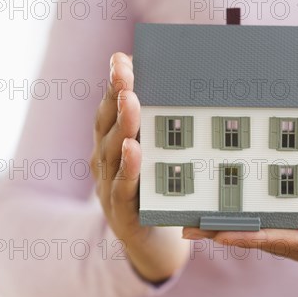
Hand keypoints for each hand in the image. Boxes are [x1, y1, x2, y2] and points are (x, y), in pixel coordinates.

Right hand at [91, 52, 189, 283]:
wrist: (152, 239)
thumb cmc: (156, 189)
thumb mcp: (158, 153)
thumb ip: (163, 125)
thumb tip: (191, 87)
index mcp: (113, 142)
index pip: (111, 107)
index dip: (115, 82)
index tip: (122, 57)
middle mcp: (105, 159)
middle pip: (108, 123)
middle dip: (117, 94)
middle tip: (125, 71)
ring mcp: (109, 185)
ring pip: (113, 151)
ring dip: (122, 124)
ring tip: (131, 100)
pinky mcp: (120, 211)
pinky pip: (123, 186)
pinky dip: (128, 168)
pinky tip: (134, 149)